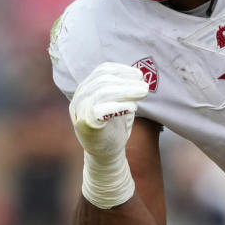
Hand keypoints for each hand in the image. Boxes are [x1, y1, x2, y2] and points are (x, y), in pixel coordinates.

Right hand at [69, 62, 149, 207]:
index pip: (102, 71)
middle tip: (145, 87)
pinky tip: (133, 108)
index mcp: (86, 89)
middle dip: (127, 81)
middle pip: (103, 81)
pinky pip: (100, 111)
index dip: (122, 70)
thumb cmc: (114, 126)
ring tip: (144, 93)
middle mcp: (79, 98)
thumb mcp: (119, 103)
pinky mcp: (85, 125)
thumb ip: (124, 88)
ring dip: (127, 91)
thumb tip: (141, 75)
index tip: (139, 75)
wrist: (106, 154)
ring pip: (102, 93)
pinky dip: (118, 106)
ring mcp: (80, 112)